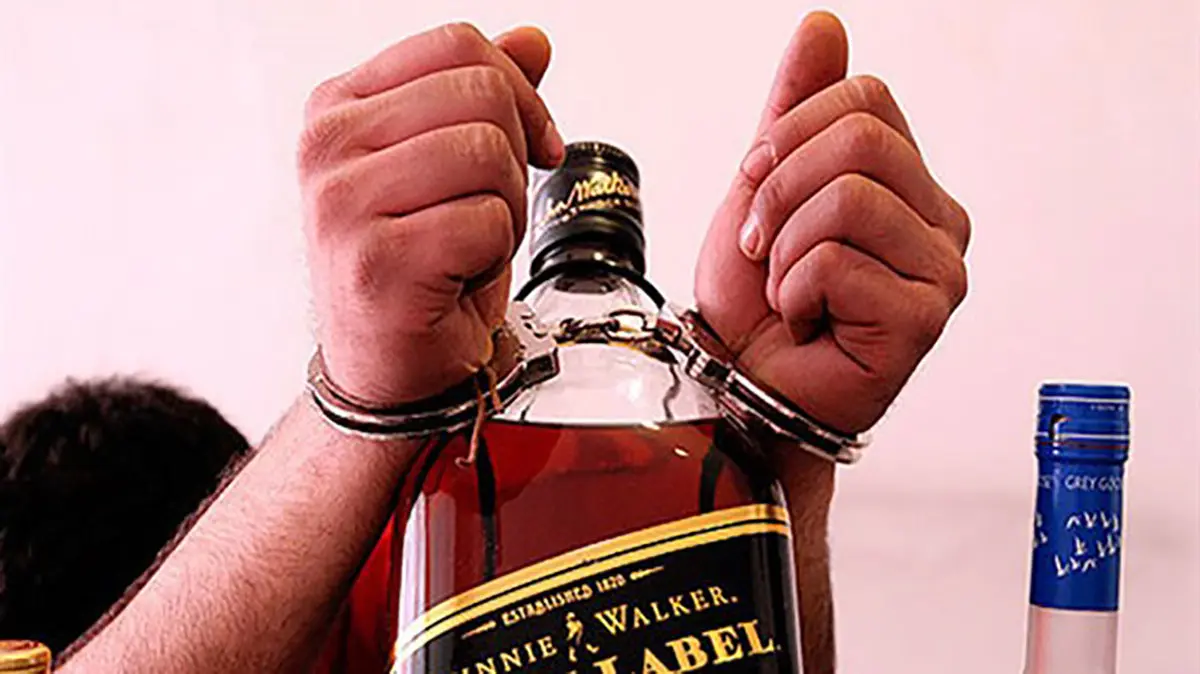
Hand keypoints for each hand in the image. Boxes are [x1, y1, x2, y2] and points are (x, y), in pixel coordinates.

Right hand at [298, 23, 564, 403]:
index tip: (532, 145)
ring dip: (506, 210)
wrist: (392, 367)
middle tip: (489, 211)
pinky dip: (493, 257)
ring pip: (487, 153)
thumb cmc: (421, 268)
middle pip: (481, 94)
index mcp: (340, 107)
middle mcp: (327, 145)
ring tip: (468, 246)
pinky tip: (456, 279)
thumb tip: (533, 40)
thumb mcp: (454, 168)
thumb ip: (486, 96)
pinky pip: (485, 222)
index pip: (457, 45)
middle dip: (515, 158)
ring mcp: (343, 202)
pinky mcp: (375, 260)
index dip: (519, 92)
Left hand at [695, 12, 969, 434]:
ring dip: (786, 249)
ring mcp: (942, 271)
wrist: (742, 381)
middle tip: (764, 246)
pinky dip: (794, 291)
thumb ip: (796, 108)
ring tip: (788, 290)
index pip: (867, 97)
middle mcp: (941, 221)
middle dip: (780, 190)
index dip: (790, 133)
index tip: (756, 185)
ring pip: (850, 199)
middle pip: (862, 141)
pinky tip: (805, 322)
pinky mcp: (925, 318)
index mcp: (909, 183)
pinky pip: (837, 261)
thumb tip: (824, 24)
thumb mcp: (764, 185)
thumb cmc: (754, 297)